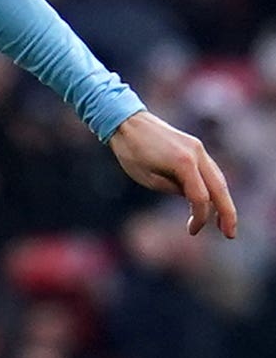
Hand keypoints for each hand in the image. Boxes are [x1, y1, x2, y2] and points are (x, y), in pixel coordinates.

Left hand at [109, 110, 238, 237]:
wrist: (127, 123)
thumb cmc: (132, 152)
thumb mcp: (148, 178)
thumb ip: (173, 189)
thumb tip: (193, 198)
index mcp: (183, 163)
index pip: (200, 197)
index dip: (199, 217)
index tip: (192, 231)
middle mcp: (197, 154)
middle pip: (220, 188)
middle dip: (227, 213)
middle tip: (230, 234)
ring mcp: (198, 149)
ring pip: (219, 179)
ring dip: (223, 201)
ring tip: (225, 222)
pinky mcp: (195, 147)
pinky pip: (210, 171)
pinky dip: (214, 188)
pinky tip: (213, 202)